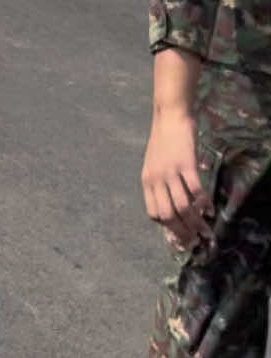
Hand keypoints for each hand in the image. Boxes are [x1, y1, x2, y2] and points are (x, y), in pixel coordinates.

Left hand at [142, 109, 211, 248]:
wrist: (169, 115)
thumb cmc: (163, 140)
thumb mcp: (153, 164)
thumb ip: (159, 184)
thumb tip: (170, 207)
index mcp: (146, 180)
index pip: (153, 213)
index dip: (167, 228)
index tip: (180, 235)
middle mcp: (156, 179)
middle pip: (168, 215)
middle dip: (183, 233)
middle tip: (196, 242)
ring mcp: (170, 172)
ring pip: (183, 207)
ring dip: (196, 224)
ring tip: (206, 233)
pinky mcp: (185, 164)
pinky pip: (196, 191)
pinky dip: (204, 204)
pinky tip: (210, 211)